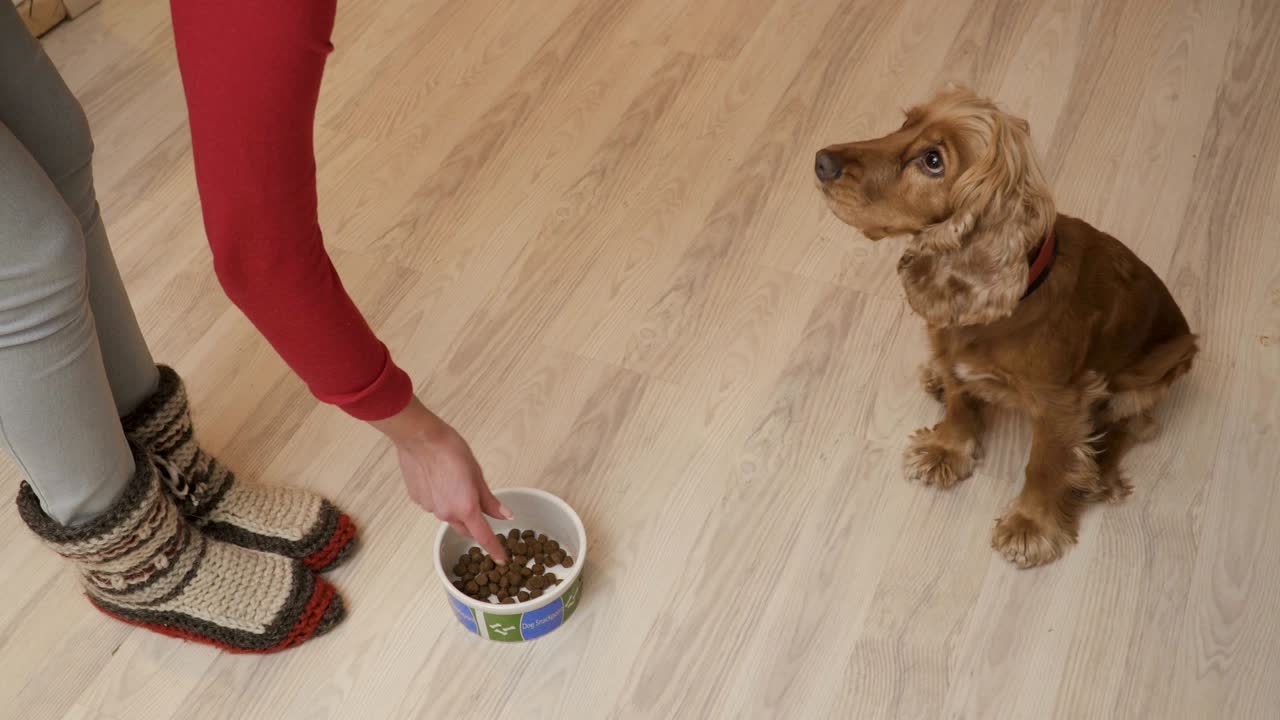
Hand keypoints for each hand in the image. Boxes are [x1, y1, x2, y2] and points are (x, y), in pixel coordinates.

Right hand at [371, 397, 511, 562]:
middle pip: (465, 528)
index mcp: (466, 508)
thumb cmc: (452, 450)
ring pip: (448, 515)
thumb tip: (505, 515)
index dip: (494, 549)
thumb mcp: (478, 475)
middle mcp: (446, 513)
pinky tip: (439, 480)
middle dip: (474, 525)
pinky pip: (434, 505)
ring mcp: (430, 508)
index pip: (483, 537)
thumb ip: (490, 500)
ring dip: (455, 508)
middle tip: (479, 511)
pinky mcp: (418, 500)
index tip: (501, 559)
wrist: (420, 438)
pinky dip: (440, 498)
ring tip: (455, 483)